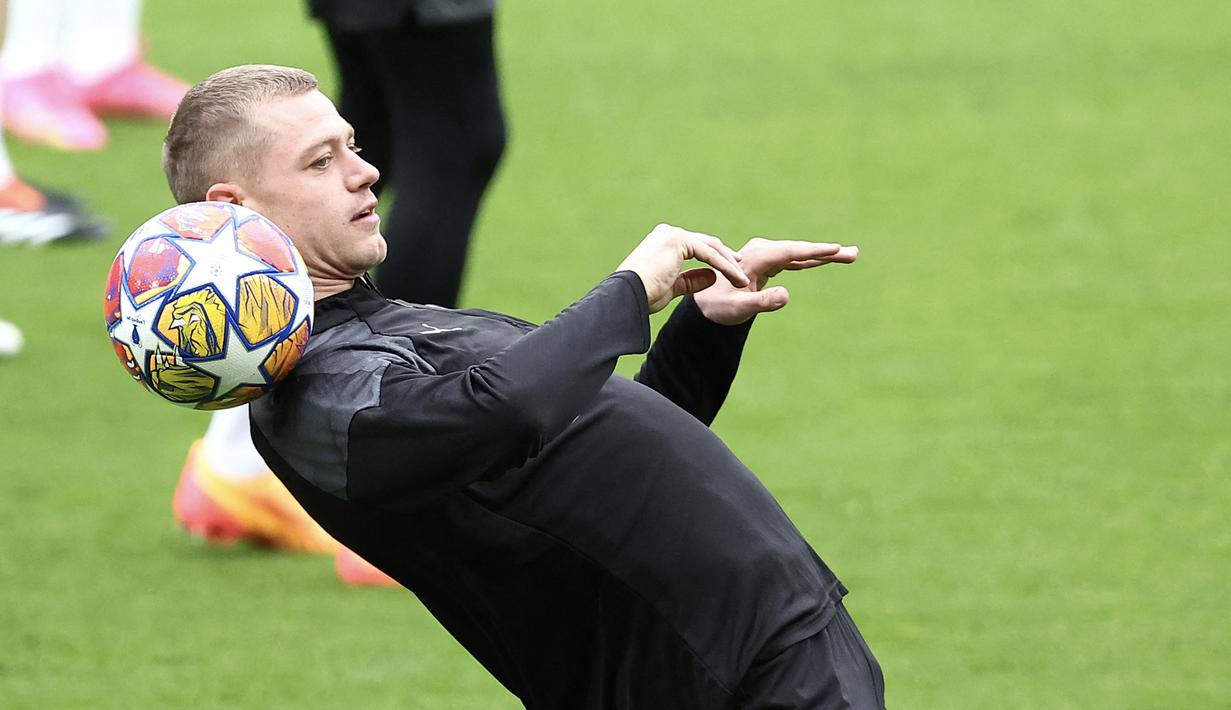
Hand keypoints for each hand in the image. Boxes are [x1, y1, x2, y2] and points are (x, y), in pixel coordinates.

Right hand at [616, 224, 749, 313]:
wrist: (628, 296)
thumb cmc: (643, 296)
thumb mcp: (672, 287)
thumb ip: (691, 279)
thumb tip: (712, 276)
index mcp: (663, 243)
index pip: (696, 247)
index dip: (716, 258)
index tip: (731, 269)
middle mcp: (667, 234)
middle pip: (706, 243)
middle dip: (726, 257)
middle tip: (742, 268)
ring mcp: (673, 235)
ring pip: (710, 248)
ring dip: (729, 264)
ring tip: (743, 279)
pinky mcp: (678, 240)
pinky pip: (708, 254)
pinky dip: (724, 267)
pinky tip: (736, 277)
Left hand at [693, 238, 858, 324]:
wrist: (705, 302)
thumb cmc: (718, 307)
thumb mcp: (738, 310)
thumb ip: (761, 302)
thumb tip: (786, 296)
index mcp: (754, 258)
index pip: (789, 253)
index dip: (813, 251)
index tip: (835, 249)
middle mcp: (761, 251)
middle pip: (799, 249)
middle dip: (826, 251)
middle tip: (853, 253)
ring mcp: (765, 254)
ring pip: (799, 253)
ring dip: (824, 254)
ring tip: (851, 255)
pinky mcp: (769, 261)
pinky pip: (794, 259)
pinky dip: (811, 259)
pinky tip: (827, 258)